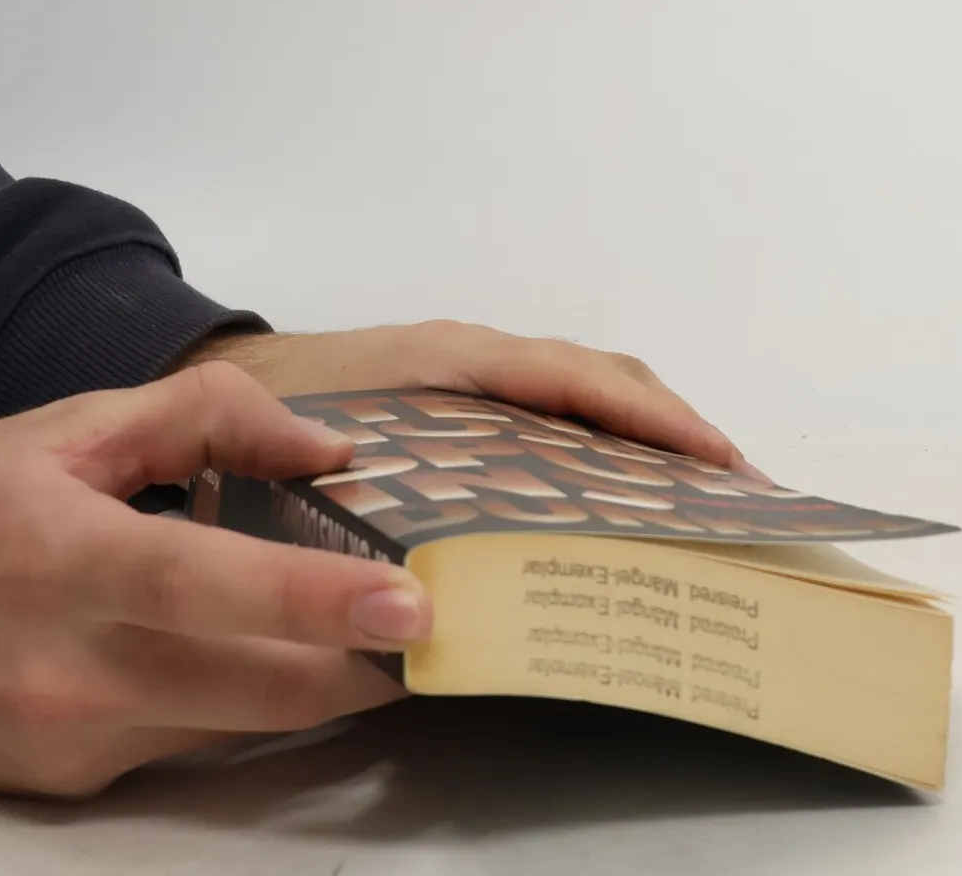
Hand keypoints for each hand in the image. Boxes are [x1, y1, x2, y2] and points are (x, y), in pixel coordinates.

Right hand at [0, 363, 428, 795]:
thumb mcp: (70, 425)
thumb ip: (210, 416)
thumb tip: (331, 445)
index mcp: (64, 555)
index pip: (213, 587)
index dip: (321, 602)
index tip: (411, 605)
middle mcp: (66, 669)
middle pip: (257, 689)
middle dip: (361, 664)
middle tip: (429, 619)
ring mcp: (65, 742)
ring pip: (236, 726)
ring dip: (311, 685)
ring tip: (362, 629)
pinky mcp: (63, 787)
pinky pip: (187, 746)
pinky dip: (239, 702)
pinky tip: (252, 653)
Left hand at [184, 320, 760, 473]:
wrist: (220, 376)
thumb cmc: (268, 410)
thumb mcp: (317, 455)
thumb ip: (370, 506)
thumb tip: (426, 601)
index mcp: (455, 362)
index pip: (579, 383)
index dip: (653, 421)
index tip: (717, 460)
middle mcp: (481, 360)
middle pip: (605, 381)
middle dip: (677, 432)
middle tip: (740, 495)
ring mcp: (482, 377)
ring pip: (588, 395)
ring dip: (648, 440)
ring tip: (704, 506)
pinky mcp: (473, 401)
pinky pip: (559, 412)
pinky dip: (607, 444)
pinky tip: (623, 503)